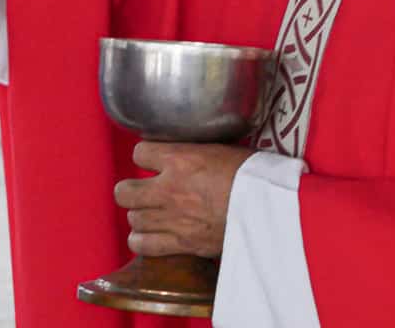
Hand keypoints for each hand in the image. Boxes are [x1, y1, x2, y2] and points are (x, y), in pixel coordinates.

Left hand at [113, 142, 254, 257]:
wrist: (270, 209)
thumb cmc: (253, 175)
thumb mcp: (221, 149)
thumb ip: (194, 153)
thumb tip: (184, 151)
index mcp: (180, 159)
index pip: (139, 153)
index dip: (145, 156)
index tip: (152, 161)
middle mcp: (169, 188)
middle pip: (124, 191)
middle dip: (131, 190)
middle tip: (144, 191)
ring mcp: (173, 218)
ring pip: (132, 218)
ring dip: (140, 215)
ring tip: (151, 214)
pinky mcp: (182, 243)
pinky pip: (143, 245)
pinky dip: (143, 241)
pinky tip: (151, 235)